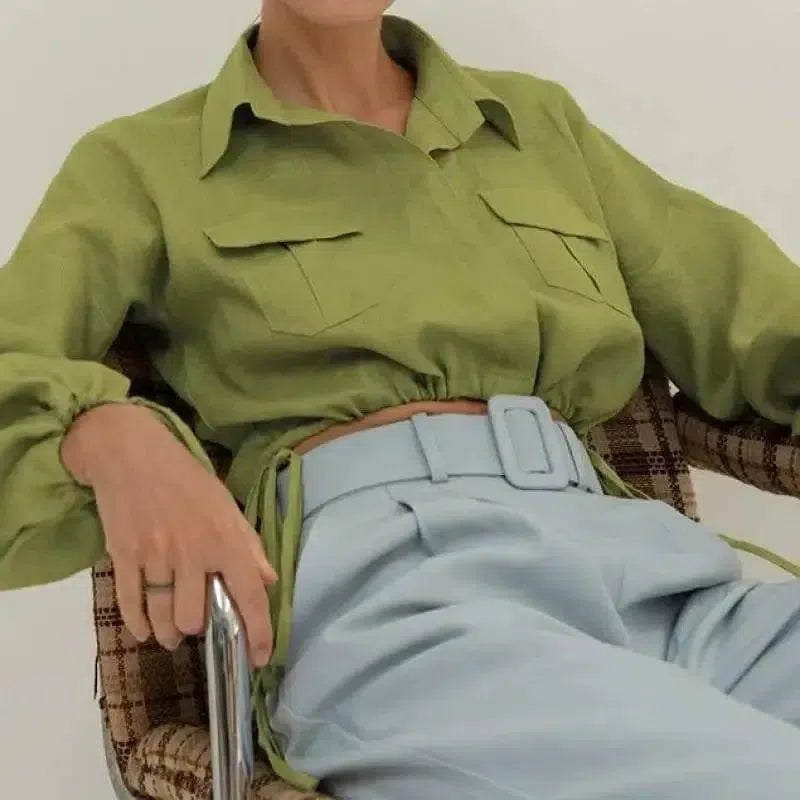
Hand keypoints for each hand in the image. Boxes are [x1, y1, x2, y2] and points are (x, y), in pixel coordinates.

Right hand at [62, 403, 276, 665]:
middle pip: (196, 618)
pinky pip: (130, 604)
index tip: (260, 657)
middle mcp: (193, 552)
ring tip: (172, 635)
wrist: (132, 453)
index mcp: (225, 539)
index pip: (249, 595)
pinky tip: (145, 629)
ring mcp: (155, 555)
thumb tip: (269, 580)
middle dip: (199, 628)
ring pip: (163, 616)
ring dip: (169, 633)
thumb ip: (248, 544)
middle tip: (200, 622)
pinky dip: (138, 624)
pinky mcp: (123, 555)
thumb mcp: (226, 505)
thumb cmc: (187, 478)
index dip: (259, 632)